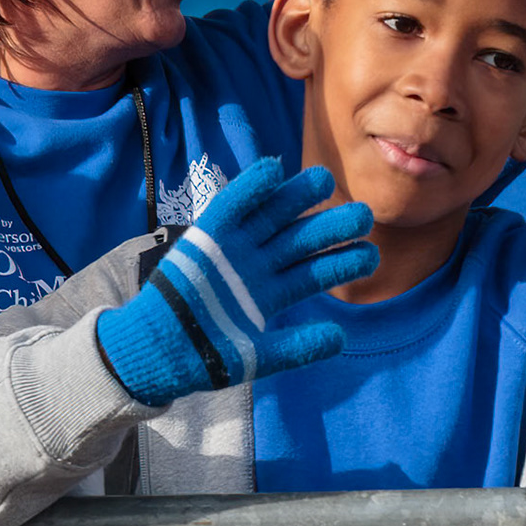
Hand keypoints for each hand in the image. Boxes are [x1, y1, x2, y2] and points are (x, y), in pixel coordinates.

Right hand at [95, 158, 377, 406]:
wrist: (156, 354)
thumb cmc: (203, 355)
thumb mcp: (255, 356)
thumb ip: (296, 348)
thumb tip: (341, 337)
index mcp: (270, 293)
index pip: (311, 272)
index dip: (338, 261)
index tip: (370, 251)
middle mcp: (256, 266)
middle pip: (299, 240)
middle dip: (331, 227)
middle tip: (366, 215)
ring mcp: (233, 250)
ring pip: (272, 218)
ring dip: (297, 198)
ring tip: (326, 180)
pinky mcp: (206, 238)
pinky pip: (231, 207)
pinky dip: (250, 188)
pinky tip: (273, 169)